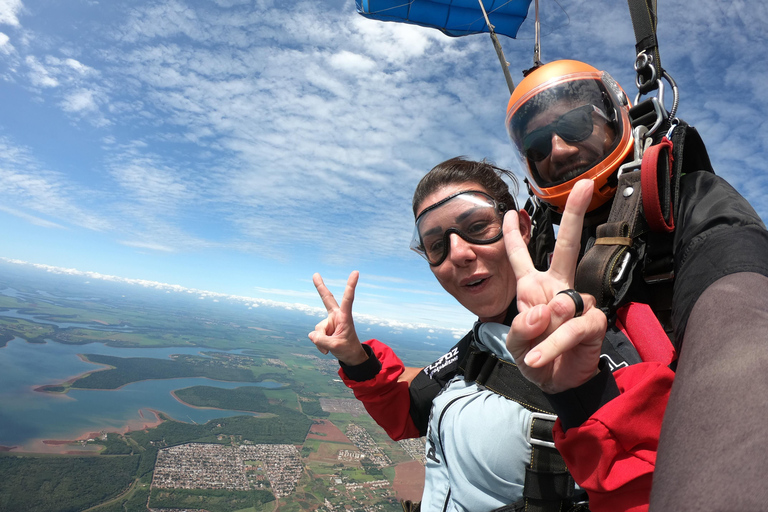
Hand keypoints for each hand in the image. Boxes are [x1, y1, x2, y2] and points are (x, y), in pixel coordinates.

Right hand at [308, 271, 368, 365]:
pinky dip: (319, 344)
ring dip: (321, 341)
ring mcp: (329, 322)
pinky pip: (316, 336)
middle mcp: (336, 316)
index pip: (348, 299)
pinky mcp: (324, 328)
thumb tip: (311, 335)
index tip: (356, 272)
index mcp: (345, 317)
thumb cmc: (348, 349)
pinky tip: (326, 350)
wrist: (350, 356)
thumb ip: (322, 341)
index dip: (351, 285)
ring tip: (330, 347)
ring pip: (318, 329)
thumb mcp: (335, 347)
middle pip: (327, 299)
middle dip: (320, 287)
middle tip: (315, 274)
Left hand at [503, 180, 606, 392]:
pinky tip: (539, 358)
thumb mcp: (516, 345)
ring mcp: (578, 303)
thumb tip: (543, 311)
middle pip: (566, 247)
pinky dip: (554, 344)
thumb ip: (521, 329)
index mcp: (534, 288)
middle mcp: (558, 288)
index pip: (522, 257)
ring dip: (545, 333)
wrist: (556, 384)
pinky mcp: (593, 322)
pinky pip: (574, 326)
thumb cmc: (535, 357)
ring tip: (534, 353)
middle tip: (582, 184)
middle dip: (573, 215)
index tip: (508, 212)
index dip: (513, 236)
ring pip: (563, 303)